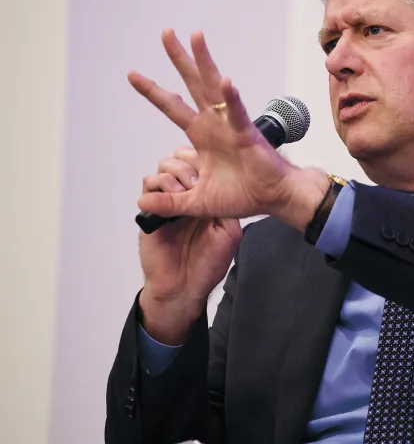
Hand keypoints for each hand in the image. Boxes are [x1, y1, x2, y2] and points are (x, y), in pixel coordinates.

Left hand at [129, 29, 326, 228]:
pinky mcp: (247, 133)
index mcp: (201, 136)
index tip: (132, 74)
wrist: (273, 198)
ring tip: (195, 36)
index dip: (153, 91)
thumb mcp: (197, 202)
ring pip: (213, 86)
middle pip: (192, 84)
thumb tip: (141, 203)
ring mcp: (230, 124)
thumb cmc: (244, 195)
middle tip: (166, 32)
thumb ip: (171, 202)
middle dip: (178, 59)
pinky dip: (231, 97)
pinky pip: (237, 112)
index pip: (172, 107)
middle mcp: (214, 123)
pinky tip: (225, 82)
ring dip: (204, 61)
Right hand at [138, 146, 241, 344]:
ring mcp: (167, 205)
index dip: (206, 162)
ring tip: (185, 189)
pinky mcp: (150, 215)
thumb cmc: (207, 265)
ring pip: (162, 172)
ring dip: (174, 175)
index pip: (203, 169)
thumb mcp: (229, 234)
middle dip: (188, 164)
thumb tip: (225, 185)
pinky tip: (170, 198)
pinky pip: (147, 192)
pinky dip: (156, 188)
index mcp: (206, 200)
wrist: (184, 288)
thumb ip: (227, 209)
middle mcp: (185, 199)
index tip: (213, 163)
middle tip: (197, 180)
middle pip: (180, 164)